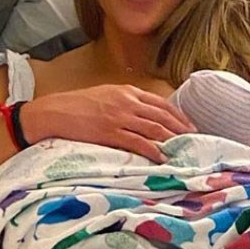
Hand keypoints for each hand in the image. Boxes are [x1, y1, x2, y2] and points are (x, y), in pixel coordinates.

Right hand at [26, 85, 195, 162]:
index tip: (190, 126)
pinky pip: (138, 142)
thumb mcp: (107, 95)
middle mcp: (128, 102)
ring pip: (154, 129)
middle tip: (193, 140)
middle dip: (181, 129)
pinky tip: (161, 157)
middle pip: (162, 117)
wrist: (55, 111)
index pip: (162, 103)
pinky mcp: (110, 132)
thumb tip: (145, 114)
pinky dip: (153, 150)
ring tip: (183, 150)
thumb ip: (127, 101)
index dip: (179, 116)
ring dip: (171, 141)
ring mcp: (120, 117)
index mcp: (128, 92)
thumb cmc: (78, 104)